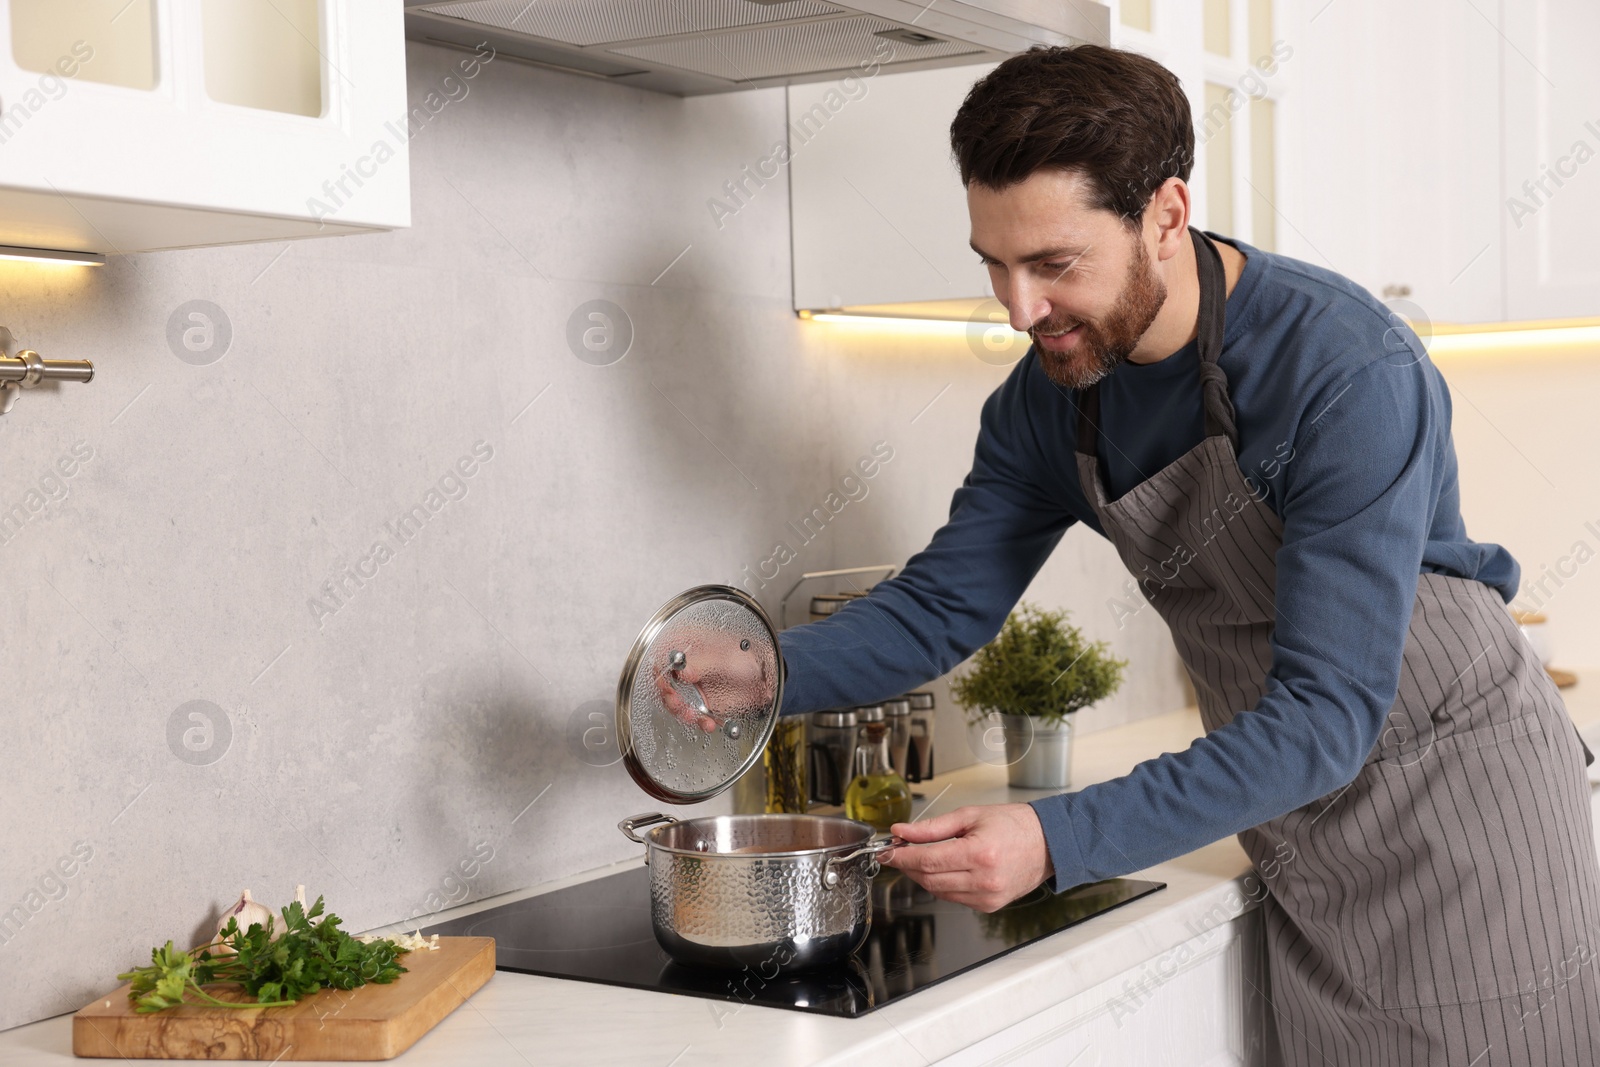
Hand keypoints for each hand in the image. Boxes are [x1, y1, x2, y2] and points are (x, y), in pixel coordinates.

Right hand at [652, 629, 774, 731]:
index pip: (662, 658)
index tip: (667, 686)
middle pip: (665, 684)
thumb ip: (703, 663)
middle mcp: (687, 666)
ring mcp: (694, 686)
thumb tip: (681, 671)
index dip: (661, 673)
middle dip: (670, 697)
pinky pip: (695, 715)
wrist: (768, 674)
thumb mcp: (726, 656)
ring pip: (676, 702)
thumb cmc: (750, 655)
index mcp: (688, 646)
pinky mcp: (703, 703)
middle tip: (678, 704)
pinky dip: (700, 722)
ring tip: (694, 717)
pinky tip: (709, 724)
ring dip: (682, 713)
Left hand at [880, 804, 1054, 912]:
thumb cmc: (1014, 825)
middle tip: (897, 851)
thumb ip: (932, 827)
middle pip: (929, 879)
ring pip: (938, 891)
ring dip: (922, 876)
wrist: (1048, 844)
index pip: (927, 861)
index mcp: (980, 854)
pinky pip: (953, 898)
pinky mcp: (989, 906)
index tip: (887, 851)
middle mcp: (984, 881)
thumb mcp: (970, 815)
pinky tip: (941, 869)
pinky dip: (941, 885)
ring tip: (918, 857)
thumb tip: (902, 832)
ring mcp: (987, 897)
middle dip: (908, 866)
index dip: (901, 857)